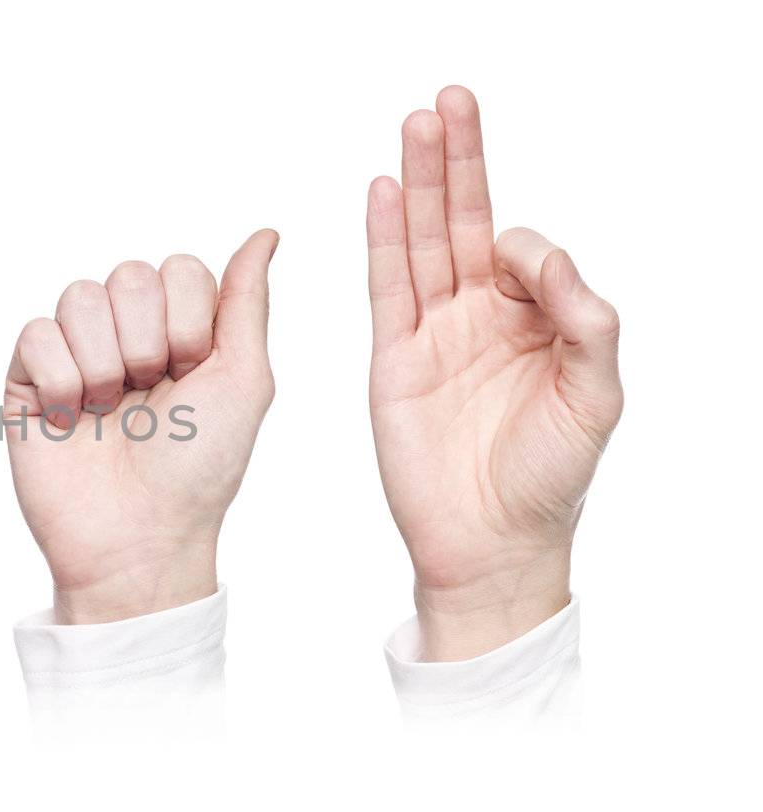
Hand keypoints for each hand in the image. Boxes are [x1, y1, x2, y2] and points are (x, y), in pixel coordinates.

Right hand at [4, 232, 278, 623]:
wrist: (139, 537)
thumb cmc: (199, 470)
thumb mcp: (244, 380)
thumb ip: (248, 301)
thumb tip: (267, 232)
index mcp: (178, 328)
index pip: (178, 269)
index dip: (188, 322)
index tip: (191, 376)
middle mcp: (124, 333)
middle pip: (128, 274)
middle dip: (147, 341)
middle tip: (149, 395)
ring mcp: (73, 353)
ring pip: (79, 297)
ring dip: (104, 362)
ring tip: (109, 410)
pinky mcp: (25, 379)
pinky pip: (34, 333)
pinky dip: (61, 379)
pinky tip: (72, 418)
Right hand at [366, 86, 621, 660]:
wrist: (492, 543)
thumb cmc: (551, 478)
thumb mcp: (597, 396)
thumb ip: (586, 319)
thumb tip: (541, 256)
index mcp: (533, 321)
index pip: (520, 248)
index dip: (524, 243)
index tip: (525, 271)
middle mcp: (479, 317)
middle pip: (462, 221)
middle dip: (458, 161)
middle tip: (450, 99)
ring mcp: (432, 334)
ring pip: (420, 242)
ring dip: (417, 183)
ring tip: (415, 124)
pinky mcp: (393, 358)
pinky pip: (385, 287)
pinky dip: (382, 237)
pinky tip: (382, 191)